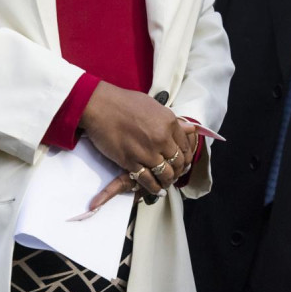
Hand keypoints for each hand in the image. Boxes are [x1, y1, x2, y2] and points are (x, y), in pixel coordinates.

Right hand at [79, 83, 196, 195]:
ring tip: (166, 183)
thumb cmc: (124, 102)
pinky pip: (148, 180)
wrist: (100, 105)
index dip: (186, 156)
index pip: (185, 146)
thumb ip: (172, 121)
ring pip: (165, 174)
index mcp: (169, 122)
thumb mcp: (153, 106)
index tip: (184, 162)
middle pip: (178, 162)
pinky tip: (157, 189)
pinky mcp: (131, 162)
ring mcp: (147, 152)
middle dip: (179, 170)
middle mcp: (161, 138)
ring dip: (167, 181)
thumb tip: (190, 129)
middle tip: (176, 174)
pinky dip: (154, 187)